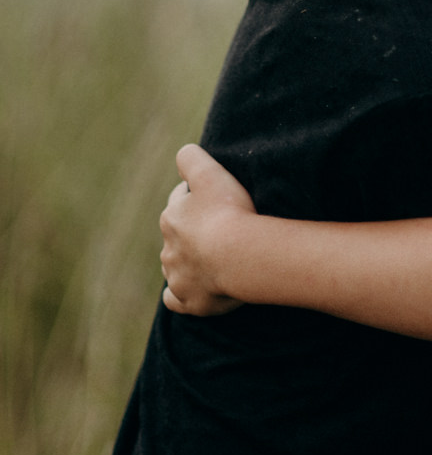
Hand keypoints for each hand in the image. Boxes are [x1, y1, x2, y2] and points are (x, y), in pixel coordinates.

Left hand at [159, 144, 252, 315]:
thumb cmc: (228, 212)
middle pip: (178, 234)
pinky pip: (175, 300)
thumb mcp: (209, 172)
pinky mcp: (188, 300)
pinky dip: (179, 295)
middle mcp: (169, 247)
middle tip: (221, 228)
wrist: (239, 255)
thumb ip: (191, 158)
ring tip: (214, 258)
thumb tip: (183, 154)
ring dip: (188, 260)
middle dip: (192, 230)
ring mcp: (177, 276)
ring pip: (176, 265)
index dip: (198, 196)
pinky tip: (189, 290)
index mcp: (172, 216)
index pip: (180, 200)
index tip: (218, 197)